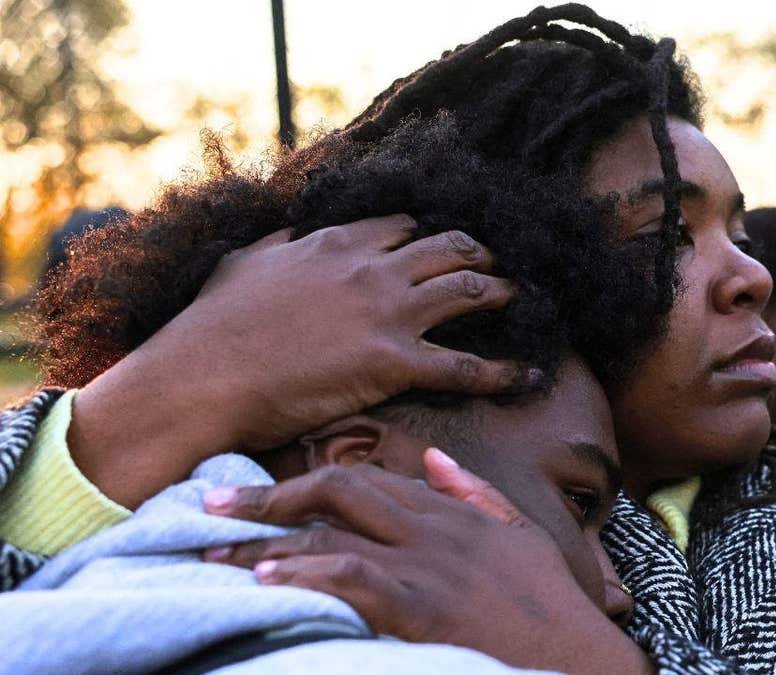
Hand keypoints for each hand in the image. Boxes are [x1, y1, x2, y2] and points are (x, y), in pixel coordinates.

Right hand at [71, 216, 536, 507]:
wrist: (203, 375)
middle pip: (449, 247)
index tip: (445, 243)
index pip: (403, 225)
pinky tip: (529, 376)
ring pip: (468, 292)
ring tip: (528, 300)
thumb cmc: (212, 326)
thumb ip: (278, 246)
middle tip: (499, 265)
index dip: (431, 233)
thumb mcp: (244, 263)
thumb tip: (289, 235)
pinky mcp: (393, 361)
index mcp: (336, 243)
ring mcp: (386, 312)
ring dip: (504, 294)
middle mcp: (371, 268)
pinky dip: (503, 372)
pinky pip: (464, 366)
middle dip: (481, 253)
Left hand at [203, 450, 651, 673]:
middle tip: (209, 506)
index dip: (307, 482)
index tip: (259, 491)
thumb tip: (436, 458)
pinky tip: (267, 581)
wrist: (575, 650)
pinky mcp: (419, 606)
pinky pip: (352, 579)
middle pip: (337, 490)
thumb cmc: (548, 599)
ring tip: (212, 551)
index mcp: (449, 510)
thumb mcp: (517, 530)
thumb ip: (472, 492)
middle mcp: (430, 528)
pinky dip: (306, 576)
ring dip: (265, 543)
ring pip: (331, 535)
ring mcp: (424, 565)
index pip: (367, 479)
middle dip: (268, 498)